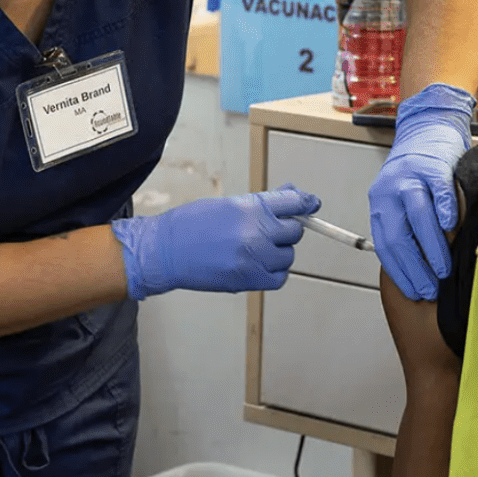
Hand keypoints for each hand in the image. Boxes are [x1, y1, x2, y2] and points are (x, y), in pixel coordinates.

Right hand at [113, 187, 319, 300]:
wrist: (166, 251)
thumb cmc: (192, 224)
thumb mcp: (229, 205)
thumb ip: (262, 204)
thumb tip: (292, 196)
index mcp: (252, 209)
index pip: (294, 202)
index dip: (305, 202)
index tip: (311, 204)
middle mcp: (257, 233)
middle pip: (294, 231)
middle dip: (285, 229)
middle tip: (268, 230)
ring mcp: (254, 259)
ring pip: (288, 256)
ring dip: (279, 252)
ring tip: (257, 248)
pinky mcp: (248, 280)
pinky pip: (279, 278)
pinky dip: (274, 272)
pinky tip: (260, 265)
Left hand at [370, 84, 475, 301]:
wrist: (429, 128)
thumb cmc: (420, 174)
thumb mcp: (404, 203)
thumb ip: (408, 230)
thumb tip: (422, 272)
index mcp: (380, 205)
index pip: (385, 246)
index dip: (400, 272)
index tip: (415, 292)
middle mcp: (389, 191)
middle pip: (398, 235)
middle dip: (414, 267)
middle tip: (430, 289)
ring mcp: (410, 176)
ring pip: (417, 216)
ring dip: (431, 246)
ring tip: (444, 269)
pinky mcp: (433, 165)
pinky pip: (438, 190)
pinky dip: (444, 210)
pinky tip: (452, 228)